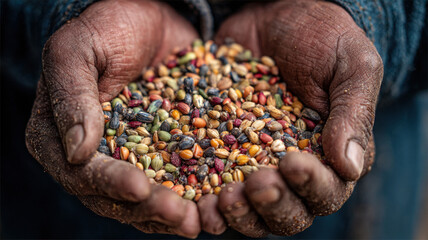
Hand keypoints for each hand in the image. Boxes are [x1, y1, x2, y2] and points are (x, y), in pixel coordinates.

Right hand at [26, 0, 200, 236]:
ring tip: (198, 222)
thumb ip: (71, 96)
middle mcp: (92, 156)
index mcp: (60, 136)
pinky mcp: (161, 151)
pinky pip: (173, 181)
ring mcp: (129, 157)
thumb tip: (77, 152)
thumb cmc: (104, 28)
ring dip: (170, 214)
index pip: (81, 172)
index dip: (110, 184)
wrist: (145, 18)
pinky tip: (211, 205)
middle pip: (115, 197)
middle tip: (181, 216)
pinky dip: (190, 196)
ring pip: (145, 198)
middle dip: (148, 208)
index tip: (140, 187)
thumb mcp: (77, 50)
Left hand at [209, 0, 381, 236]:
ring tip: (223, 199)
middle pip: (286, 212)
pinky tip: (192, 194)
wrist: (277, 14)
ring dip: (238, 213)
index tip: (291, 163)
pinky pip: (211, 181)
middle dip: (272, 205)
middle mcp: (291, 169)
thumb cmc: (323, 37)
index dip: (311, 186)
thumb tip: (348, 167)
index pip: (327, 190)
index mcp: (331, 157)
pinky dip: (203, 194)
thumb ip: (354, 113)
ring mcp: (253, 162)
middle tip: (256, 184)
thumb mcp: (350, 65)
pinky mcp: (220, 149)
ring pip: (249, 208)